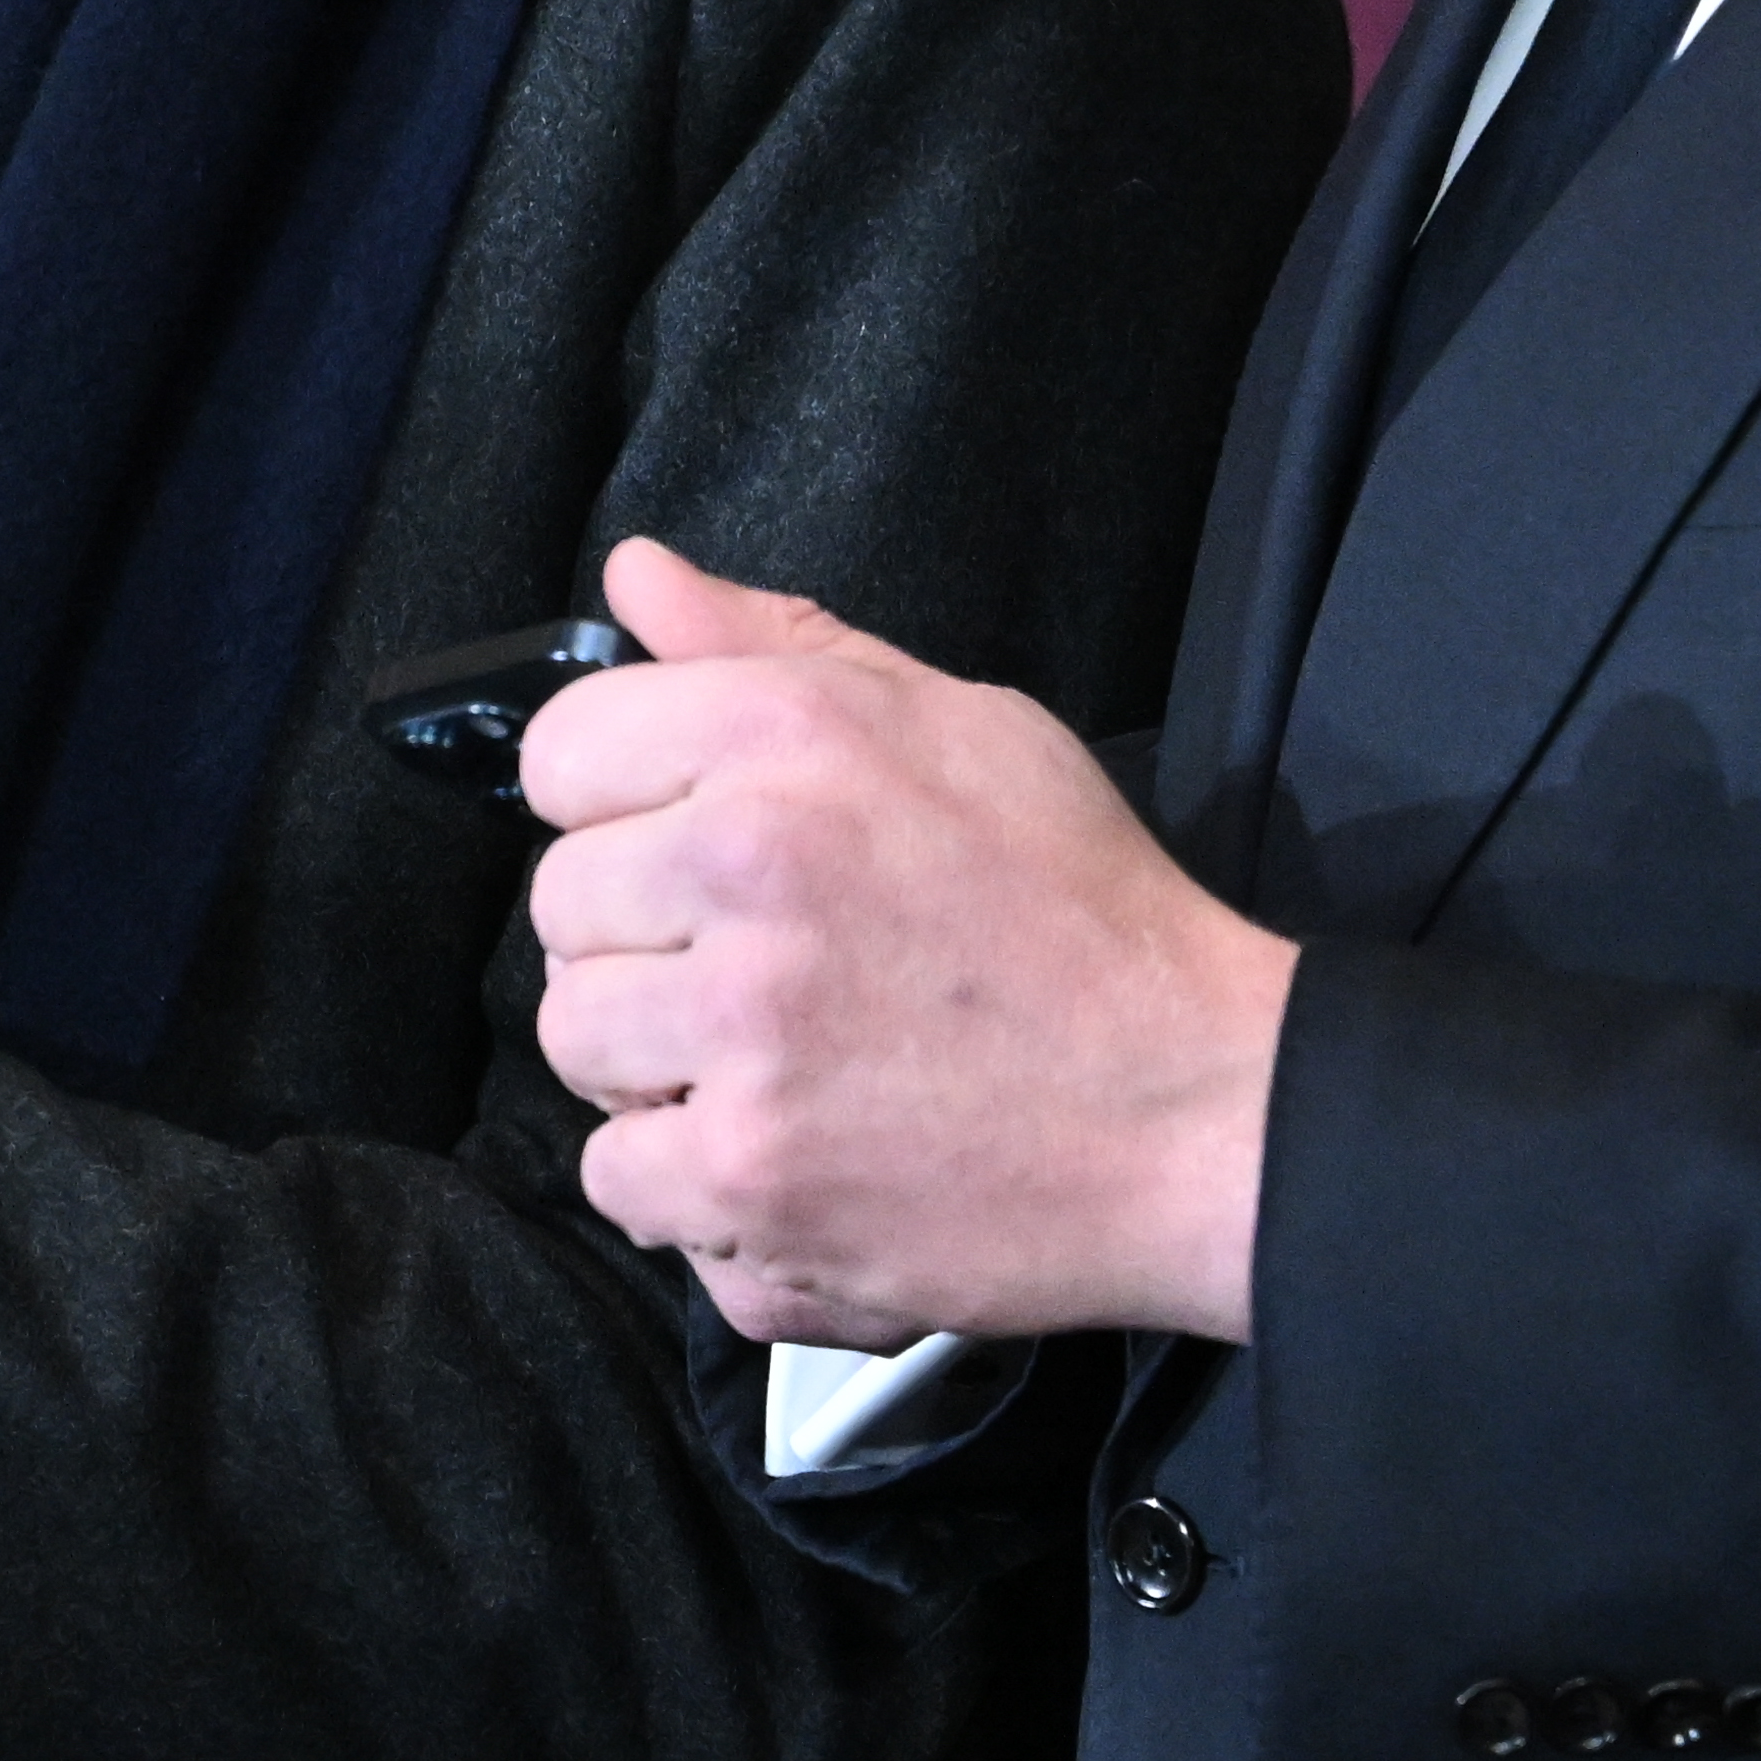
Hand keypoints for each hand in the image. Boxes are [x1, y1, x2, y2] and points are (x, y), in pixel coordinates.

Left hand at [527, 536, 1295, 1347]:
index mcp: (786, 738)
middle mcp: (748, 867)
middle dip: (640, 943)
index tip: (679, 849)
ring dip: (651, 1067)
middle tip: (754, 970)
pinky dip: (688, 1186)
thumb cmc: (1083, 912)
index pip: (561, 753)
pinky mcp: (753, 1176)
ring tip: (769, 1064)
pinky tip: (782, 1153)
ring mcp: (745, 1033)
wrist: (1200, 1109)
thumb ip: (775, 644)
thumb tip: (636, 574)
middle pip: (560, 908)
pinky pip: (619, 1179)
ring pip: (574, 1044)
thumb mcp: (955, 722)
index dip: (615, 806)